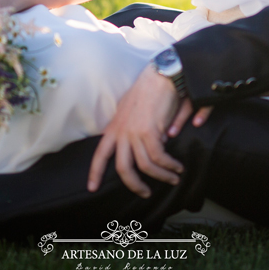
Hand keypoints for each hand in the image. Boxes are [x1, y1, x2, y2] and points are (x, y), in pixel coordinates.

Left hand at [87, 65, 185, 197]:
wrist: (160, 76)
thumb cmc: (150, 92)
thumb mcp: (133, 112)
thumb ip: (134, 130)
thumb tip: (152, 147)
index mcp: (114, 127)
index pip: (100, 153)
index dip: (95, 172)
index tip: (92, 188)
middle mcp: (121, 132)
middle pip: (122, 168)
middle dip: (134, 185)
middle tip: (145, 193)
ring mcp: (134, 132)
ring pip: (145, 166)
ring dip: (162, 176)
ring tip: (173, 178)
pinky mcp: (150, 132)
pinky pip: (159, 158)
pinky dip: (169, 166)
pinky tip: (177, 167)